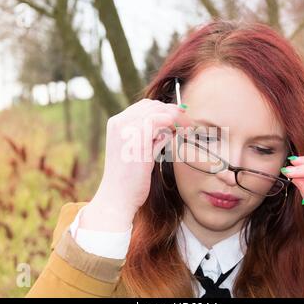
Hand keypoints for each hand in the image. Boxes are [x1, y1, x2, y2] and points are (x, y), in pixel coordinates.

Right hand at [80, 99, 191, 231]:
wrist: (117, 198)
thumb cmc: (129, 180)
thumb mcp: (138, 153)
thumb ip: (151, 139)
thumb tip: (169, 130)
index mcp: (117, 124)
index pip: (144, 107)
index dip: (164, 110)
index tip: (179, 120)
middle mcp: (119, 123)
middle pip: (152, 105)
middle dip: (172, 112)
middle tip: (186, 124)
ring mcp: (127, 130)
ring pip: (157, 110)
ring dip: (175, 118)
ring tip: (186, 129)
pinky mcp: (137, 139)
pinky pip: (159, 120)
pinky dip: (172, 124)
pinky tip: (178, 134)